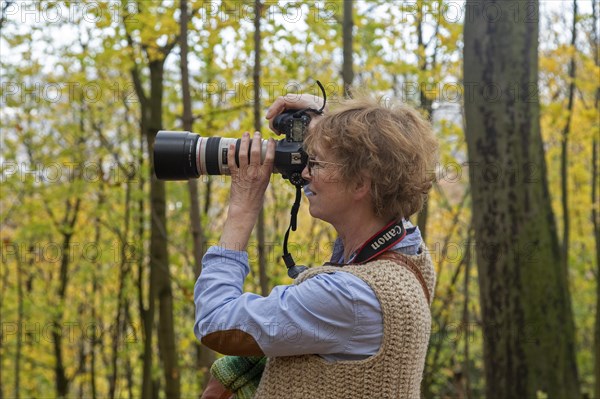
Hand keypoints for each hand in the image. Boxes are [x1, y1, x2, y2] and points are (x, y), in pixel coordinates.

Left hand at [219, 131, 274, 250]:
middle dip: (256, 140)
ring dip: (244, 142)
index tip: (270, 140)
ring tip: (245, 135)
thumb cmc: (255, 200)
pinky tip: (232, 145)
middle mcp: (254, 173)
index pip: (270, 157)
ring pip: (243, 154)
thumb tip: (264, 164)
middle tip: (256, 133)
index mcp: (264, 176)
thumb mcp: (264, 185)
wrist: (244, 209)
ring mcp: (244, 173)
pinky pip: (232, 161)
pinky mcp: (235, 175)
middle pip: (256, 152)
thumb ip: (264, 174)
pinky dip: (231, 152)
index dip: (270, 147)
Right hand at [265, 94, 326, 133]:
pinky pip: (282, 111)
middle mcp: (294, 99)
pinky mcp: (292, 107)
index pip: (282, 101)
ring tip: (277, 131)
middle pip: (278, 106)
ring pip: (279, 109)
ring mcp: (292, 103)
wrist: (325, 108)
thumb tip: (312, 128)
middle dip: (273, 117)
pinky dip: (279, 119)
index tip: (268, 117)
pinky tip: (280, 128)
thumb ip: (316, 122)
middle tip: (275, 131)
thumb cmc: (323, 112)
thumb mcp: (320, 118)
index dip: (273, 108)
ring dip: (275, 119)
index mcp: (300, 100)